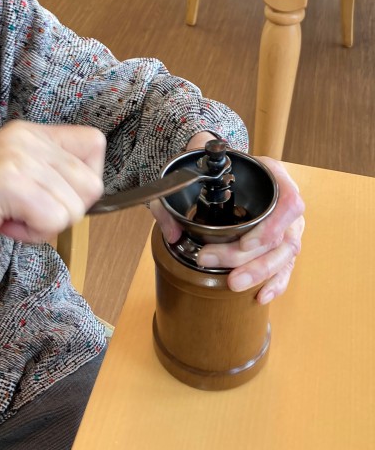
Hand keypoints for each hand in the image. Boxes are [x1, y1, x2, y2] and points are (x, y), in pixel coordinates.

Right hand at [0, 120, 105, 279]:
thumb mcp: (9, 176)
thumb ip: (45, 173)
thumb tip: (90, 186)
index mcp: (27, 132)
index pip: (94, 144)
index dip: (84, 180)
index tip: (52, 198)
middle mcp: (25, 137)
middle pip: (91, 182)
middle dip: (64, 211)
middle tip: (22, 213)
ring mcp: (16, 157)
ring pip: (74, 206)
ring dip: (44, 225)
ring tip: (5, 217)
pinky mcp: (7, 183)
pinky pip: (54, 220)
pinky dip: (32, 234)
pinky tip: (0, 224)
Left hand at [148, 134, 304, 304]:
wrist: (224, 166)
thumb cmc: (216, 169)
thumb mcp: (197, 170)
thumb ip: (176, 196)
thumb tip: (173, 234)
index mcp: (273, 176)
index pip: (288, 202)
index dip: (271, 226)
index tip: (245, 244)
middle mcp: (285, 201)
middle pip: (281, 236)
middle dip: (252, 259)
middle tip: (220, 268)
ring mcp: (288, 223)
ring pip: (285, 254)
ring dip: (260, 273)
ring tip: (234, 283)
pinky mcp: (283, 242)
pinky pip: (286, 265)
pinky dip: (275, 282)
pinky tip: (260, 295)